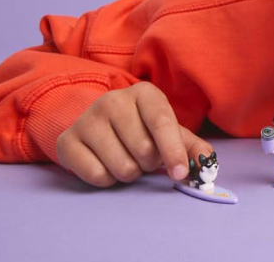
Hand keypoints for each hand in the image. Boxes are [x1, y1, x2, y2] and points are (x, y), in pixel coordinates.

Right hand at [55, 82, 212, 187]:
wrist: (98, 124)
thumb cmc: (141, 128)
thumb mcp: (169, 132)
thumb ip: (192, 147)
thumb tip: (206, 162)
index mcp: (144, 93)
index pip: (161, 123)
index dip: (173, 151)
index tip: (181, 173)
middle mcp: (113, 100)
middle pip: (143, 150)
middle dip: (150, 163)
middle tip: (145, 156)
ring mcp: (87, 119)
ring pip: (122, 166)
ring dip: (131, 173)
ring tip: (127, 159)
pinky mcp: (67, 140)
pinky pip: (96, 175)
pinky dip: (108, 180)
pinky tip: (106, 164)